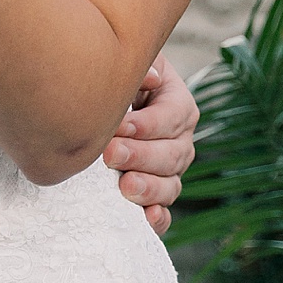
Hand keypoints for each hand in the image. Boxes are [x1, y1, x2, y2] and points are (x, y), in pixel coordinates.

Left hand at [103, 58, 196, 233]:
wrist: (102, 102)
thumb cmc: (116, 80)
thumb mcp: (130, 64)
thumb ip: (141, 68)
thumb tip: (151, 78)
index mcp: (178, 106)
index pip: (172, 117)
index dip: (148, 124)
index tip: (120, 126)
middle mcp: (179, 141)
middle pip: (172, 154)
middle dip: (141, 156)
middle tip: (111, 154)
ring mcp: (169, 171)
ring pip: (170, 185)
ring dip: (149, 188)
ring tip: (125, 186)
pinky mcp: (155, 194)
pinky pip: (163, 211)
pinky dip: (157, 218)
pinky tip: (146, 218)